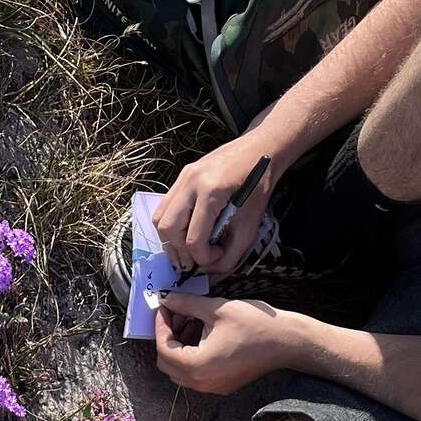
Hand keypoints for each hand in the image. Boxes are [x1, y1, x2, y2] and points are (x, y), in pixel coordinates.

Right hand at [153, 136, 280, 276]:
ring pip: (159, 219)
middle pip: (168, 230)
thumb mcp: (250, 226)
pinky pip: (164, 207)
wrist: (261, 149)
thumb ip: (229, 255)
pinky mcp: (182, 176)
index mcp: (211, 193)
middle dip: (178, 253)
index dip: (202, 257)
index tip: (216, 254)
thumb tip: (207, 271)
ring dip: (169, 240)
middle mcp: (191, 182)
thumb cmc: (259, 186)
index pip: (193, 239)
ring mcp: (184, 177)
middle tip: (191, 262)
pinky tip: (185, 232)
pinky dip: (171, 225)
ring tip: (185, 251)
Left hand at [154, 293, 301, 394]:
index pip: (163, 348)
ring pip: (180, 370)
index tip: (165, 307)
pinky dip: (192, 355)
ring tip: (191, 321)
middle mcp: (200, 383)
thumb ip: (187, 304)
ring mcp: (211, 387)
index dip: (161, 325)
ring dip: (179, 346)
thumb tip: (167, 299)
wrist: (286, 342)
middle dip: (168, 337)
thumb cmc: (255, 324)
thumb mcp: (216, 309)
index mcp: (196, 366)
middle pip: (166, 364)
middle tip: (177, 313)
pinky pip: (195, 373)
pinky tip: (203, 334)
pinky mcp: (220, 386)